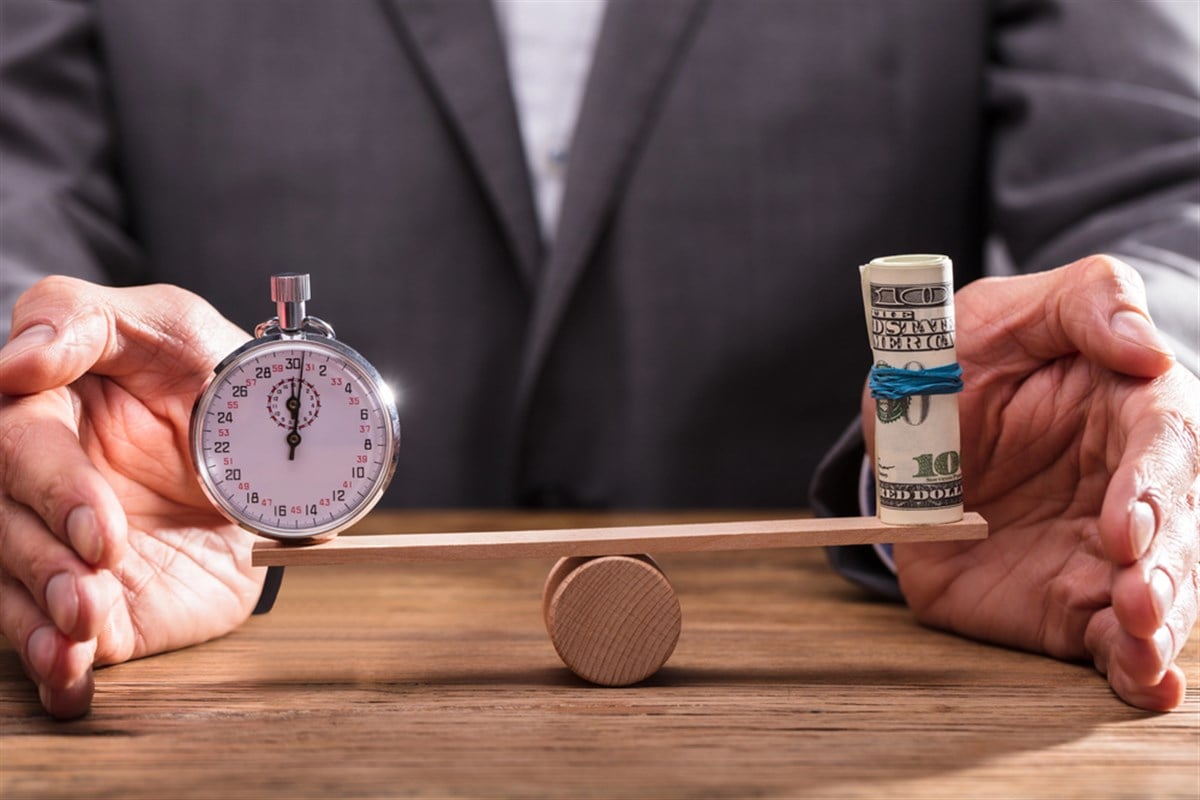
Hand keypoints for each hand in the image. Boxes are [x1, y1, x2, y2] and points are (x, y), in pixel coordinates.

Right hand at [0, 276, 262, 717]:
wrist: (273, 456)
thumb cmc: (213, 376)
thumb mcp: (169, 324)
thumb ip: (86, 323)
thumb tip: (15, 359)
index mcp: (44, 408)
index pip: (15, 441)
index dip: (51, 482)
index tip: (93, 521)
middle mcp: (42, 482)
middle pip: (8, 518)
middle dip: (47, 553)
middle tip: (101, 565)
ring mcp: (63, 547)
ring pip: (15, 585)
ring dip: (42, 614)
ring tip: (84, 629)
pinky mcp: (99, 602)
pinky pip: (57, 643)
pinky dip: (57, 668)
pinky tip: (71, 684)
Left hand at [864, 255, 1198, 710]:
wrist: (911, 427)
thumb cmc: (968, 357)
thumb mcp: (1008, 311)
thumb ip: (1085, 303)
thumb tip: (1146, 347)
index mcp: (1133, 410)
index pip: (1168, 446)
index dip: (1153, 487)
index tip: (1126, 523)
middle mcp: (1134, 488)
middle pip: (1176, 532)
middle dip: (1162, 568)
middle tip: (1134, 594)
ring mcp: (1105, 553)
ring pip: (1158, 595)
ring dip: (1158, 627)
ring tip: (1142, 646)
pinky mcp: (1071, 602)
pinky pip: (1109, 642)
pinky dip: (1133, 669)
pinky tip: (1147, 685)